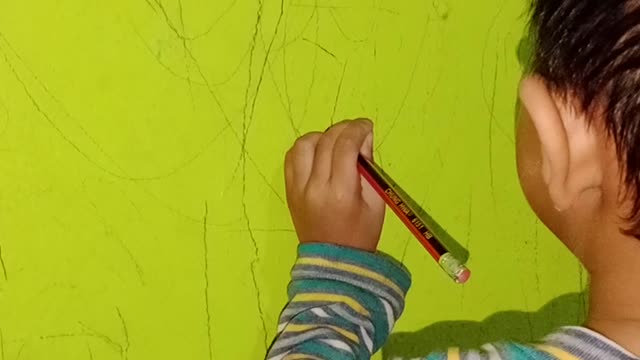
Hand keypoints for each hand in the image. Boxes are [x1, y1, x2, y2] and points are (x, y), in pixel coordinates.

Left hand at [284, 119, 384, 251]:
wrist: (333, 261)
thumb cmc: (361, 233)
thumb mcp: (376, 202)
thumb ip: (369, 167)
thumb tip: (362, 139)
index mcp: (341, 192)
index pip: (345, 145)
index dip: (357, 129)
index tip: (366, 126)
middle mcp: (316, 187)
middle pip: (326, 141)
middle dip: (344, 129)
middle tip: (356, 131)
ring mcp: (298, 188)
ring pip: (304, 144)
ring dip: (322, 136)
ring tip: (335, 142)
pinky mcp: (289, 190)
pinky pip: (292, 157)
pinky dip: (306, 148)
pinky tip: (319, 152)